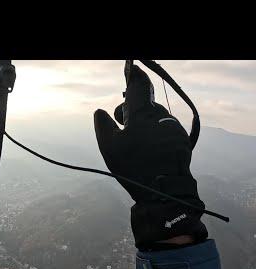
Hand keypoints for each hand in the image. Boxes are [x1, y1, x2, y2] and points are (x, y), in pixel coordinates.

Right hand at [93, 63, 207, 249]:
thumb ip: (103, 126)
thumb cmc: (134, 168)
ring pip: (155, 118)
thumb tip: (99, 111)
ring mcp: (173, 128)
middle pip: (145, 105)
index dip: (133, 76)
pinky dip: (156, 134)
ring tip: (136, 144)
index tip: (131, 66)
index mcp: (142, 115)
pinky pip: (165, 130)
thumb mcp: (110, 148)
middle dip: (133, 111)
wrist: (165, 190)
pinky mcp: (181, 140)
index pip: (138, 87)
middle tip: (122, 126)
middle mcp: (161, 116)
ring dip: (145, 124)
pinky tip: (150, 151)